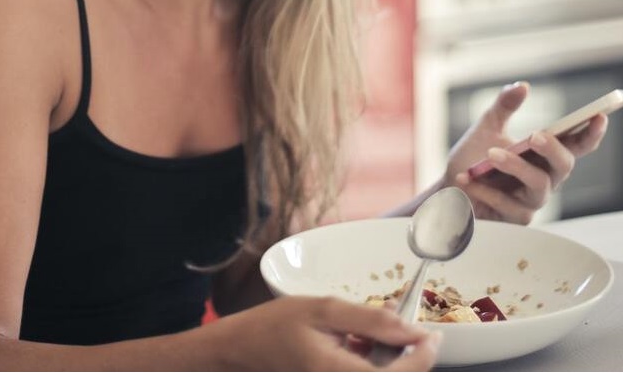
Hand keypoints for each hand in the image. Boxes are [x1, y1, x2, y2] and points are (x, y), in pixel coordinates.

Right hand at [220, 296, 440, 370]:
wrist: (241, 352)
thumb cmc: (275, 326)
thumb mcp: (323, 310)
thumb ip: (370, 320)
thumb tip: (412, 329)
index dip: (423, 357)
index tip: (432, 332)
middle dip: (407, 357)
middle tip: (403, 328)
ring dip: (389, 360)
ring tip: (371, 329)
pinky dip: (371, 362)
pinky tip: (357, 341)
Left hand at [445, 82, 607, 222]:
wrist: (448, 187)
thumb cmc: (473, 159)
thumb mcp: (486, 127)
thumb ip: (504, 107)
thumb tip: (522, 86)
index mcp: (543, 154)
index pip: (575, 145)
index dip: (590, 133)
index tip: (598, 116)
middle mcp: (545, 178)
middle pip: (564, 165)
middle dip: (553, 149)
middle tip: (535, 135)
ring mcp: (532, 200)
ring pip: (539, 185)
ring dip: (515, 166)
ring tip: (490, 154)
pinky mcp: (516, 218)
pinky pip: (509, 204)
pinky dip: (486, 190)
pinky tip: (468, 179)